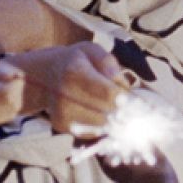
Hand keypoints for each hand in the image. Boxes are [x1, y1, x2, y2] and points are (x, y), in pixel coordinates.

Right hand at [3, 42, 128, 132]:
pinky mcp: (61, 126)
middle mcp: (64, 95)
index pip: (109, 94)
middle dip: (124, 111)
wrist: (43, 75)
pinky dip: (102, 125)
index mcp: (74, 72)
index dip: (127, 100)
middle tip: (132, 106)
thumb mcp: (92, 50)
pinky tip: (101, 113)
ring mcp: (61, 113)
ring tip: (116, 108)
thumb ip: (109, 63)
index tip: (139, 100)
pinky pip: (92, 132)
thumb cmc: (76, 60)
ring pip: (101, 126)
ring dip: (114, 120)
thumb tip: (122, 85)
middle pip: (107, 112)